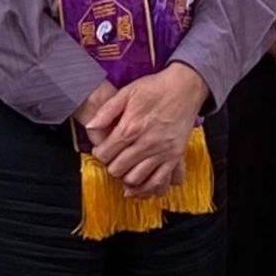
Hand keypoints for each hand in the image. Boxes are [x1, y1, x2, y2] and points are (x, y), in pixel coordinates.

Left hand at [84, 66, 204, 195]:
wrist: (185, 87)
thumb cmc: (156, 88)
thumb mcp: (127, 92)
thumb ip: (106, 111)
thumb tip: (90, 127)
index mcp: (131, 127)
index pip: (105, 154)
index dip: (99, 154)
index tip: (102, 150)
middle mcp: (146, 143)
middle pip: (118, 169)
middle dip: (111, 166)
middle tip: (113, 159)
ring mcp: (161, 152)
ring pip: (135, 179)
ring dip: (126, 177)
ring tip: (125, 169)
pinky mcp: (174, 156)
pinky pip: (159, 181)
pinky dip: (147, 188)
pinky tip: (140, 185)